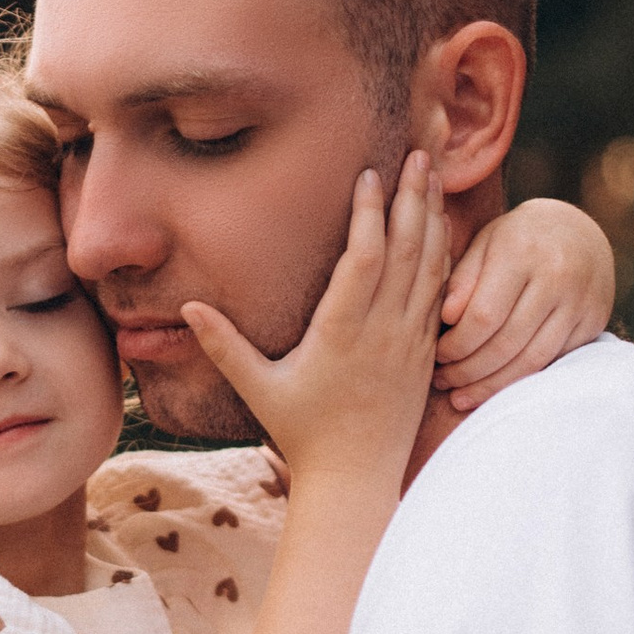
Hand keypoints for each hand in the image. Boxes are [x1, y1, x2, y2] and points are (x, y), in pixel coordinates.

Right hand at [181, 156, 447, 488]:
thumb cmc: (302, 434)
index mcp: (343, 334)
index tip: (369, 174)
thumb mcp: (259, 389)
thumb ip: (225, 345)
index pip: (364, 260)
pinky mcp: (426, 352)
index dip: (369, 214)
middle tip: (420, 152)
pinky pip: (442, 293)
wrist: (358, 481)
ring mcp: (411, 342)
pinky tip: (443, 226)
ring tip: (435, 174)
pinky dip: (445, 256)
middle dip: (413, 198)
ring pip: (431, 267)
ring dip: (433, 218)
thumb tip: (189, 305)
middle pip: (407, 252)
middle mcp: (384, 332)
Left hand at [435, 198, 616, 413]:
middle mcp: (557, 276)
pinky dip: (521, 380)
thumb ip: (463, 280)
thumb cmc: (517, 239)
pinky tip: (495, 387)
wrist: (579, 231)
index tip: (437, 355)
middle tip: (444, 382)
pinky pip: (553, 361)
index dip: (456, 345)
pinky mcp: (594, 321)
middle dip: (469, 371)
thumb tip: (446, 320)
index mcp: (522, 251)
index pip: (483, 317)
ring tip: (461, 396)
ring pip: (532, 360)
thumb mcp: (485, 244)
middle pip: (506, 344)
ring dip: (493, 386)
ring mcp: (581, 301)